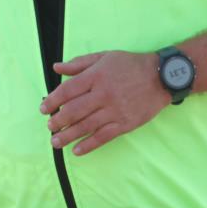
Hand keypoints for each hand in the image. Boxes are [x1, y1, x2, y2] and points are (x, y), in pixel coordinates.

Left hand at [42, 51, 170, 156]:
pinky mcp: (125, 123)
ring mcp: (115, 110)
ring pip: (86, 126)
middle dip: (58, 121)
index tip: (44, 108)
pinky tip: (77, 150)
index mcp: (96, 76)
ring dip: (68, 136)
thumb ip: (80, 63)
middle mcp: (103, 94)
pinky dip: (89, 145)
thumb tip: (57, 68)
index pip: (68, 91)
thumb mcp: (105, 57)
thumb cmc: (132, 65)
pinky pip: (103, 137)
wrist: (162, 77)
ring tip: (56, 142)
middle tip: (49, 126)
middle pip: (74, 111)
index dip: (53, 101)